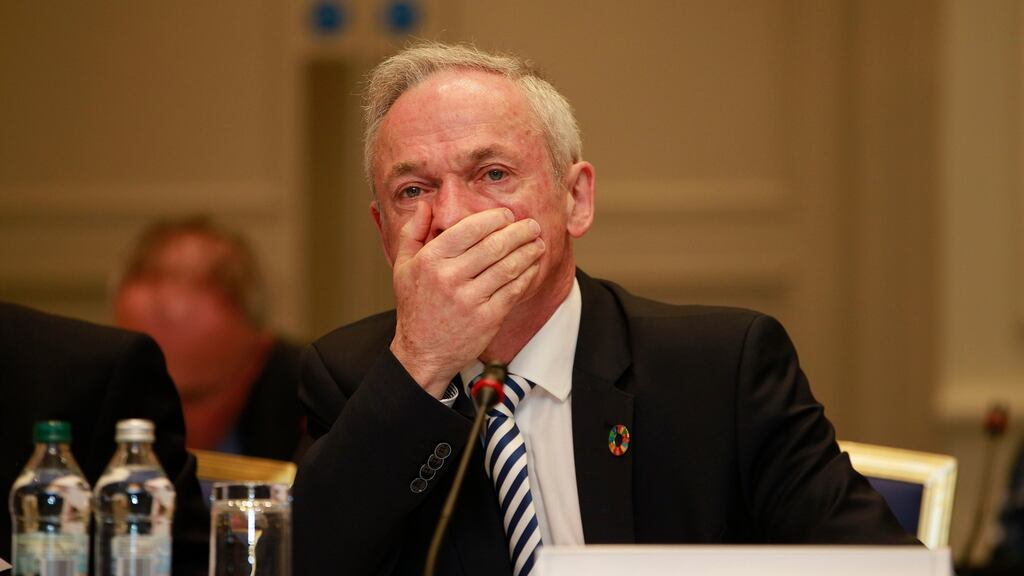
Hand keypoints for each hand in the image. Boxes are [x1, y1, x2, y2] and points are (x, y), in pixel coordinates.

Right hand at [389, 202, 544, 397]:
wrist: (423, 352)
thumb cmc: (415, 307)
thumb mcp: (403, 266)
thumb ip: (412, 232)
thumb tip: (426, 204)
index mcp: (431, 260)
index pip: (470, 228)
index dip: (494, 218)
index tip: (507, 215)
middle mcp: (449, 278)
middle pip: (494, 245)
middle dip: (519, 232)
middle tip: (532, 226)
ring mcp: (470, 299)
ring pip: (508, 266)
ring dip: (528, 251)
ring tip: (537, 243)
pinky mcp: (487, 318)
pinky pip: (513, 290)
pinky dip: (527, 275)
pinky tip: (532, 266)